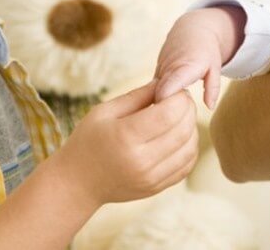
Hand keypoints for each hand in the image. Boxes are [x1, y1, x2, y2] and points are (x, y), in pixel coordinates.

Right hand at [56, 81, 198, 206]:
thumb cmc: (88, 142)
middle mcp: (141, 160)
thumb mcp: (104, 112)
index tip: (174, 89)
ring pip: (189, 148)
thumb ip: (136, 96)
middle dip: (188, 109)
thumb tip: (164, 83)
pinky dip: (189, 147)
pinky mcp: (157, 188)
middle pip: (183, 130)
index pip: (169, 113)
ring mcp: (151, 178)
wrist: (78, 183)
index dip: (178, 97)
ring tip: (180, 116)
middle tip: (180, 99)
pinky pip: (186, 166)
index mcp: (126, 137)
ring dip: (191, 127)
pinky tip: (179, 136)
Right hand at [154, 7, 244, 108]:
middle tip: (175, 120)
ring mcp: (160, 68)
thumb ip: (213, 88)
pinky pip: (153, 87)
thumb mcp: (215, 67)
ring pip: (153, 92)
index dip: (166, 104)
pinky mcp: (156, 70)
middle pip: (157, 95)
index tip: (174, 115)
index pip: (167, 89)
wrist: (192, 28)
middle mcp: (168, 68)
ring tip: (173, 112)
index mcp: (184, 68)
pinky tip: (169, 102)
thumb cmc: (207, 50)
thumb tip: (210, 107)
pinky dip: (159, 96)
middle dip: (163, 109)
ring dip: (161, 103)